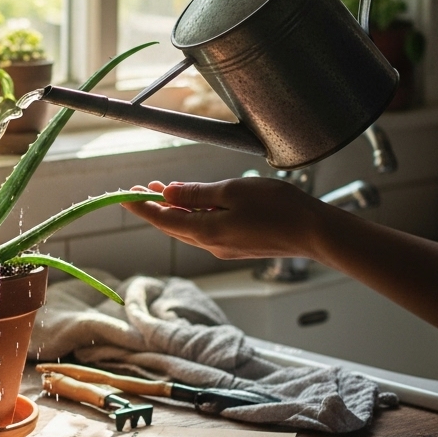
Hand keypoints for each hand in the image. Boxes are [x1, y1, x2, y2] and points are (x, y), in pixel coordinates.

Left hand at [121, 178, 326, 259]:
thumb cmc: (278, 208)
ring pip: (189, 227)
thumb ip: (196, 193)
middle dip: (154, 206)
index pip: (162, 219)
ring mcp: (225, 247)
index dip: (141, 207)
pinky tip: (194, 202)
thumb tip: (167, 193)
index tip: (123, 195)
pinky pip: (207, 229)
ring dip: (174, 209)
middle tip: (138, 189)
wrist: (314, 233)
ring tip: (161, 190)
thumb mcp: (231, 191)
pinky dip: (194, 214)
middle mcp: (211, 244)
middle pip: (173, 224)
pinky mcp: (238, 246)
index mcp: (205, 232)